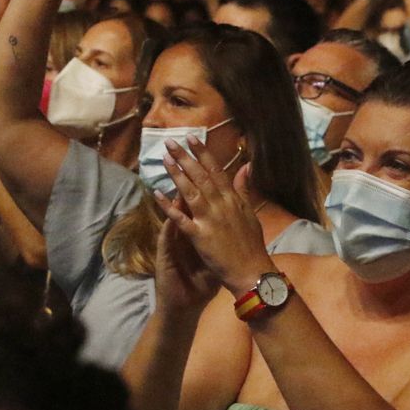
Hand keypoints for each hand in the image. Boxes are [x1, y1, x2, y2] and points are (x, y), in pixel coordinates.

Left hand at [151, 134, 272, 294]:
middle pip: (200, 176)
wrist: (252, 271)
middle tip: (170, 142)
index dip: (203, 154)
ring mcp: (210, 220)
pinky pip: (181, 218)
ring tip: (165, 159)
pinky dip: (168, 206)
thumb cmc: (252, 245)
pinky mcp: (200, 236)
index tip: (191, 138)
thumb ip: (243, 189)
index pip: (216, 171)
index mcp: (233, 199)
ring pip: (191, 192)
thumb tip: (246, 166)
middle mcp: (221, 205)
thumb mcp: (250, 213)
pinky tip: (157, 194)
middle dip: (185, 158)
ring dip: (177, 174)